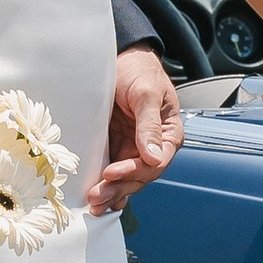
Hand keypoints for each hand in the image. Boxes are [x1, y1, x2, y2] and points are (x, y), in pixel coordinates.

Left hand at [91, 42, 183, 213]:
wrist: (121, 58)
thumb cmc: (139, 71)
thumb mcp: (146, 94)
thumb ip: (149, 125)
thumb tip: (154, 158)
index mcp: (168, 135)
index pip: (155, 163)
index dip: (134, 171)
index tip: (112, 172)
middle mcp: (153, 145)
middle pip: (140, 176)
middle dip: (119, 188)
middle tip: (97, 197)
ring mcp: (134, 147)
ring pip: (126, 178)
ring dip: (112, 192)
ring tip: (94, 204)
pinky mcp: (117, 146)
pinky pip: (113, 170)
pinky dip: (106, 184)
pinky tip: (98, 198)